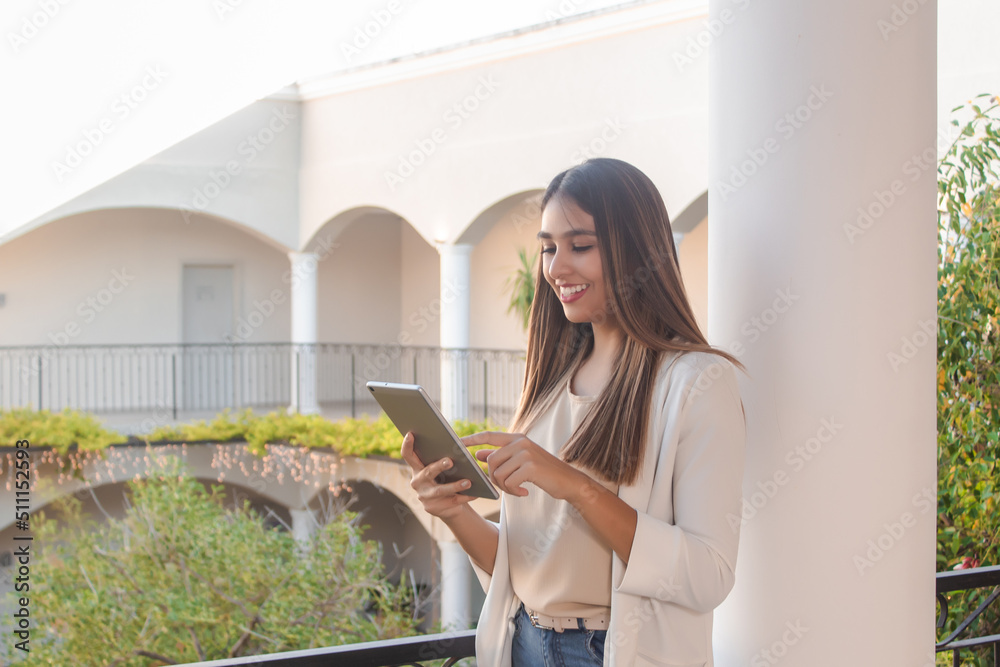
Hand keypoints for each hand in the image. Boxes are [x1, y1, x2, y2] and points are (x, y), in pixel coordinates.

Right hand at [400, 431, 476, 520]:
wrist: (446, 505)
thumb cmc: (445, 480)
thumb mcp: (440, 469)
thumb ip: (441, 458)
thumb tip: (457, 447)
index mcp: (417, 468)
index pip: (408, 455)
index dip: (407, 445)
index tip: (411, 433)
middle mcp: (417, 482)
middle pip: (427, 472)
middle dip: (439, 466)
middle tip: (450, 461)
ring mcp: (424, 496)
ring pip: (440, 490)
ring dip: (455, 486)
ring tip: (468, 482)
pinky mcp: (433, 508)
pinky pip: (451, 501)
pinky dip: (465, 497)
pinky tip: (475, 493)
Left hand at [461, 431, 586, 500]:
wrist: (568, 482)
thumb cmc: (543, 473)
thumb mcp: (521, 461)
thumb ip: (501, 456)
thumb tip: (478, 454)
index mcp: (517, 438)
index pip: (488, 436)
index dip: (471, 439)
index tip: (456, 442)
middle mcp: (521, 442)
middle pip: (491, 461)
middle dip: (495, 478)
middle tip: (507, 487)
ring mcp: (526, 453)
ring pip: (498, 473)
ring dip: (504, 487)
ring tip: (517, 489)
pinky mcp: (530, 467)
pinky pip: (508, 482)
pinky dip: (513, 491)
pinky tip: (524, 492)